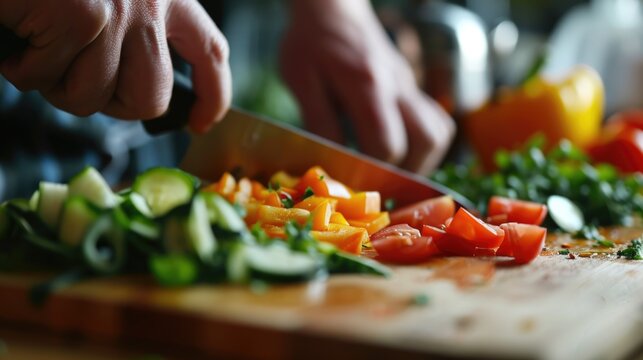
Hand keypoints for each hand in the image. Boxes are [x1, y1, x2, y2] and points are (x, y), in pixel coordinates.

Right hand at [0, 0, 230, 132]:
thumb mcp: (111, 5)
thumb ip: (135, 40)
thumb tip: (142, 95)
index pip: (210, 51)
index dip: (212, 93)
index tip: (202, 122)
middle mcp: (151, 1)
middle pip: (150, 97)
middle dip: (109, 104)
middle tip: (76, 80)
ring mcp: (117, 10)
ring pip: (96, 96)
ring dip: (58, 86)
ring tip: (40, 47)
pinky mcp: (81, 18)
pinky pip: (51, 79)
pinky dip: (24, 69)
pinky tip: (20, 35)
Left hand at [280, 0, 454, 173]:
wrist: (333, 8)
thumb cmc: (310, 43)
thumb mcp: (301, 80)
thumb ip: (318, 121)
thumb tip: (334, 163)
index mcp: (367, 85)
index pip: (386, 143)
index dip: (371, 170)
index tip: (353, 180)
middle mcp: (398, 85)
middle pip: (425, 141)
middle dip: (402, 171)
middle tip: (378, 182)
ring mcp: (410, 85)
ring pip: (438, 132)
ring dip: (421, 160)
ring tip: (394, 172)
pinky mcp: (411, 87)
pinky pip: (435, 120)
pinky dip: (424, 144)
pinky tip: (402, 151)